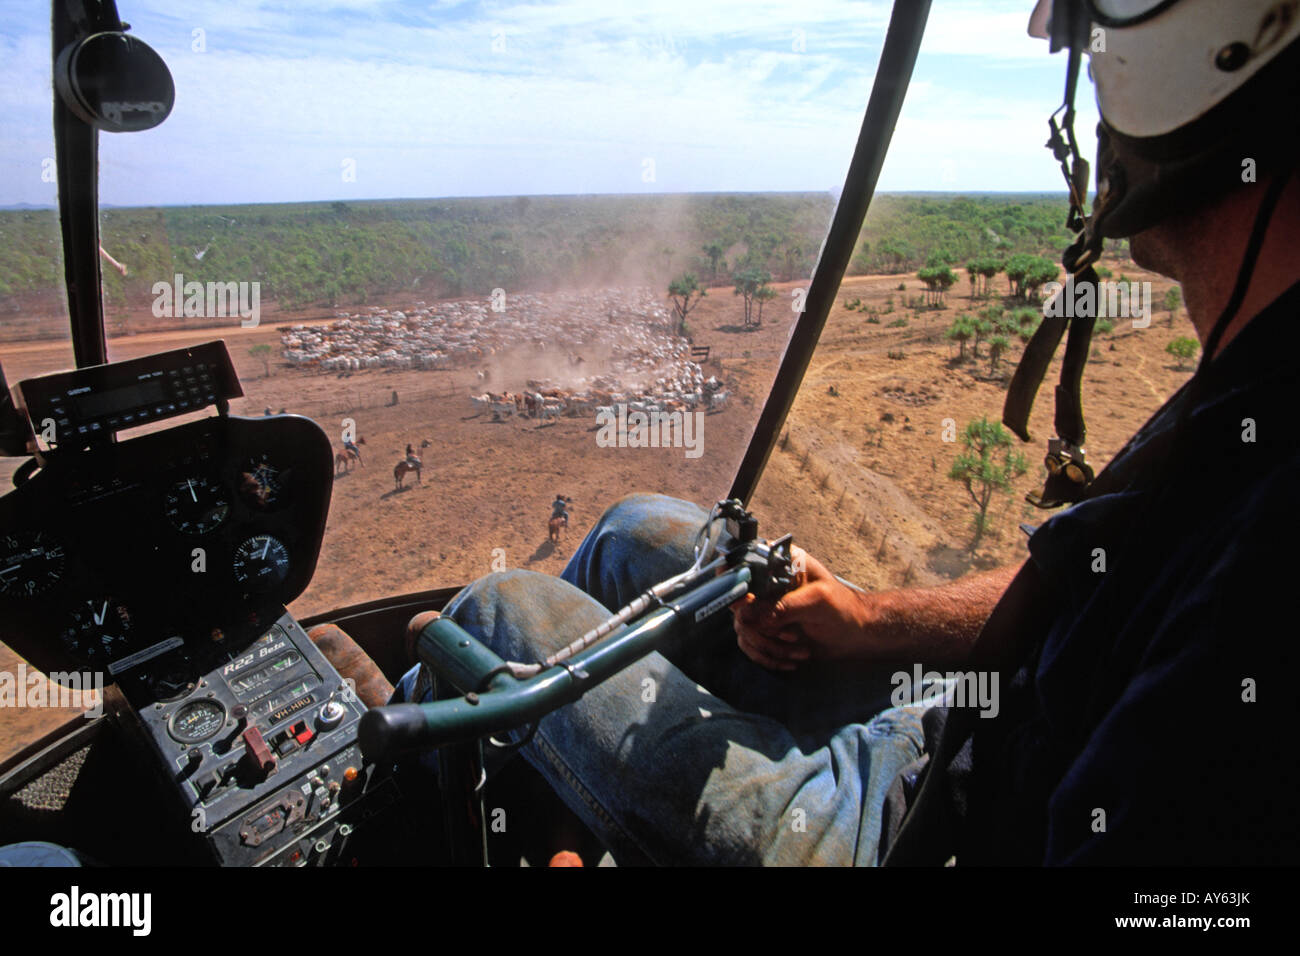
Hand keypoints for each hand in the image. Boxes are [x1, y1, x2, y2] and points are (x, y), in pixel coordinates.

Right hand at [730, 546, 870, 670]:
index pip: (743, 568)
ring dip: (769, 646)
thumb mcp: (816, 601)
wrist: (855, 634)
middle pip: (739, 604)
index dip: (737, 589)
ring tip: (799, 649)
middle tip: (790, 635)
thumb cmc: (843, 609)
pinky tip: (791, 660)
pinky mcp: (765, 628)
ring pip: (744, 628)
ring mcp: (764, 606)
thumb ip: (783, 605)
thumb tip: (747, 615)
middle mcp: (766, 583)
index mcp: (779, 564)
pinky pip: (750, 645)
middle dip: (763, 628)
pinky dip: (768, 657)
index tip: (744, 608)